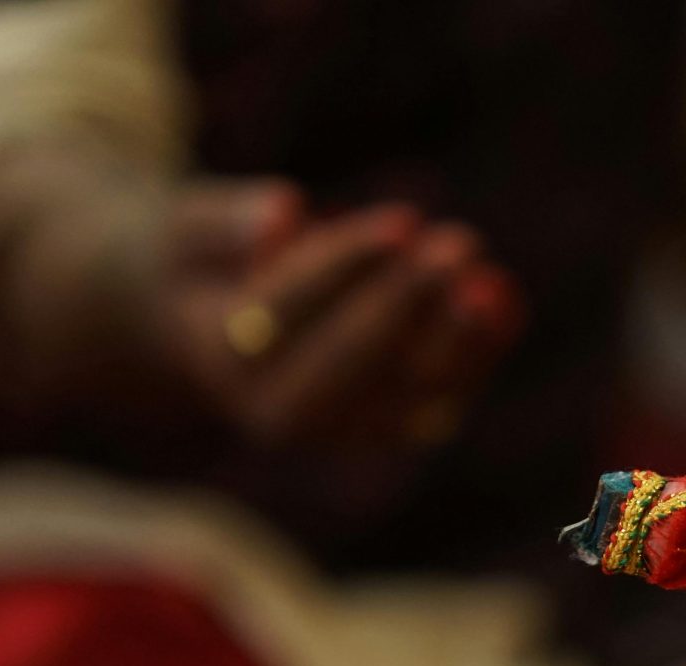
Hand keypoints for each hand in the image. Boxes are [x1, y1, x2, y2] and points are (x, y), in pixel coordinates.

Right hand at [147, 179, 523, 448]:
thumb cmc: (199, 265)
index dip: (349, 263)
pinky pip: (439, 404)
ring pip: (405, 390)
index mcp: (224, 358)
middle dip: (411, 298)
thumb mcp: (183, 230)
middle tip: (458, 242)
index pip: (290, 308)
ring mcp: (338, 432)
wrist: (211, 336)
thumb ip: (223, 222)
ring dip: (455, 333)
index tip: (402, 222)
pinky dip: (474, 357)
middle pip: (355, 357)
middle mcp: (281, 412)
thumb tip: (284, 211)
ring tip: (487, 274)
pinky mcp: (383, 433)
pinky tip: (503, 302)